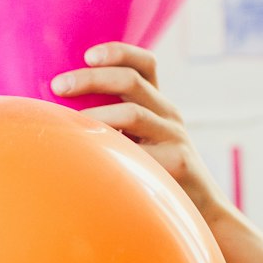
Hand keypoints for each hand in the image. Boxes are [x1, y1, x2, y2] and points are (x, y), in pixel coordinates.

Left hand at [51, 42, 229, 223]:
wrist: (204, 210)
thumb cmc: (157, 175)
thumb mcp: (142, 142)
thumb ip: (114, 126)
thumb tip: (58, 116)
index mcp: (158, 105)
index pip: (145, 63)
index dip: (118, 52)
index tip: (88, 55)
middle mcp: (168, 114)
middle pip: (131, 79)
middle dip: (91, 78)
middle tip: (58, 86)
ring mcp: (174, 137)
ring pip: (132, 113)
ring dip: (97, 114)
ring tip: (71, 125)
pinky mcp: (176, 163)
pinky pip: (138, 153)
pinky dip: (111, 152)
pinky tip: (90, 159)